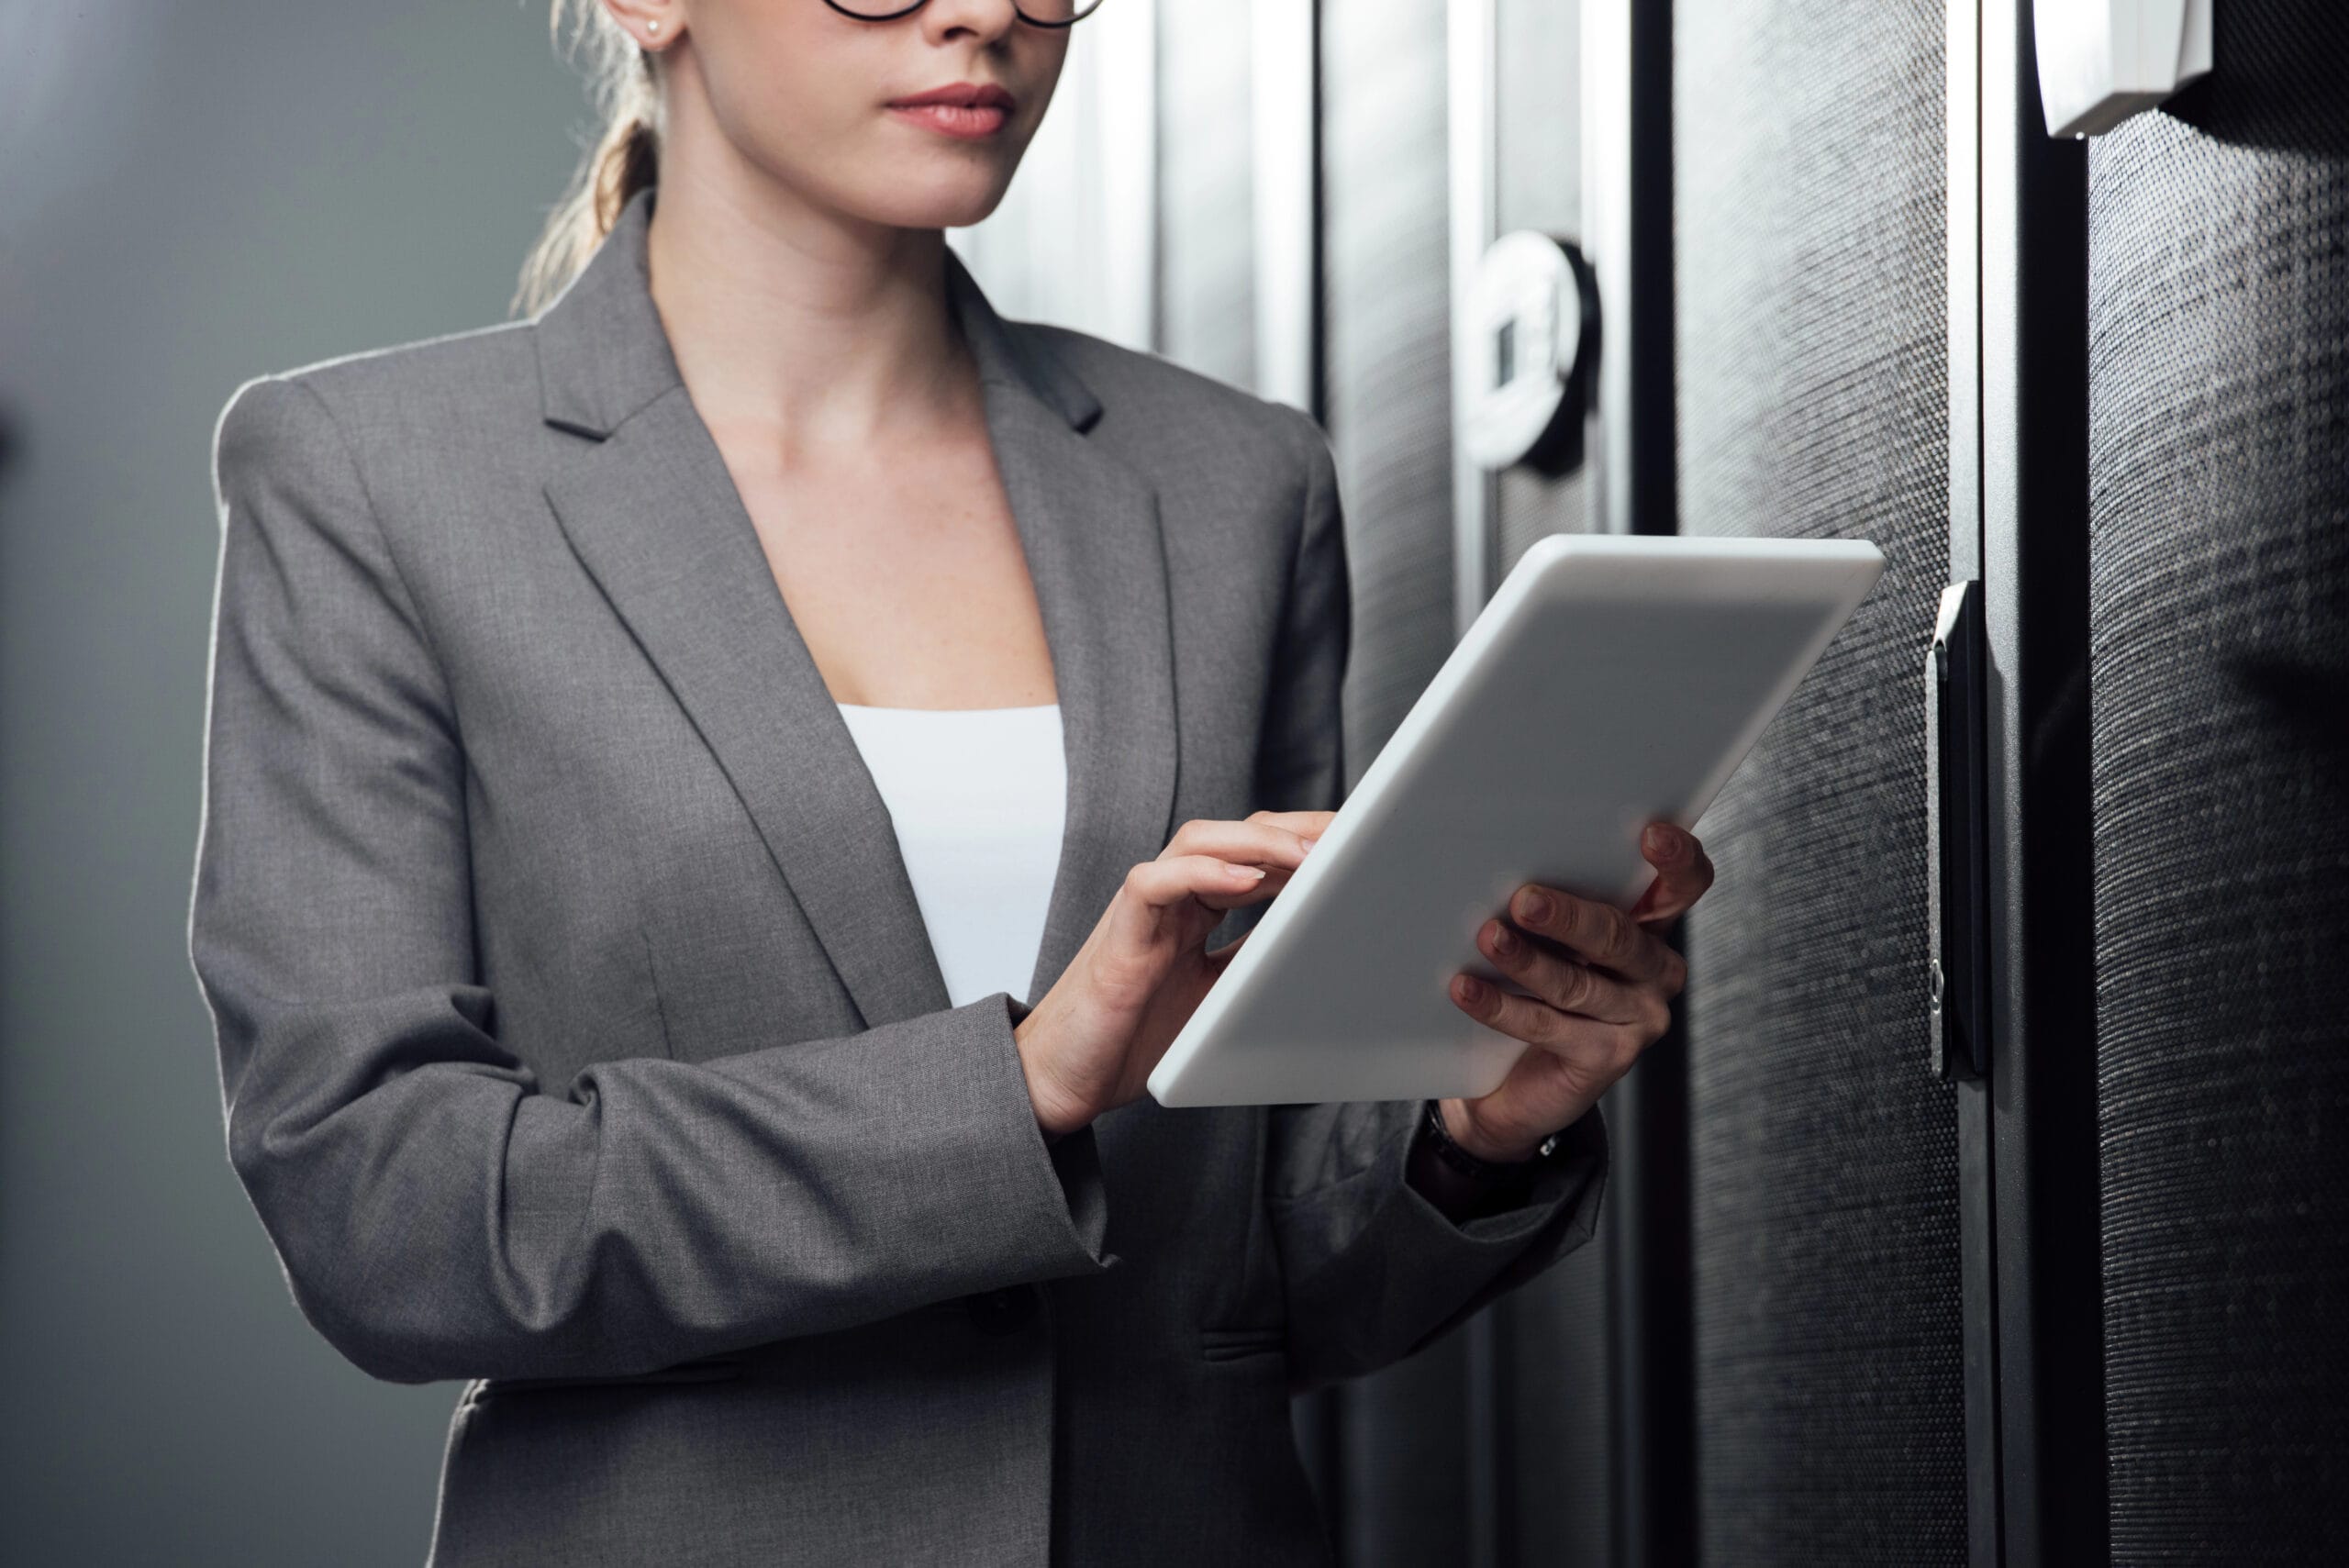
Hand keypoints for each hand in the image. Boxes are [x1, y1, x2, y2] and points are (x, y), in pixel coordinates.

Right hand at [1013, 809, 1335, 1136]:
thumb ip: (1253, 964)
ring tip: (1307, 853)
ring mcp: (1144, 911)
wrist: (1064, 1079)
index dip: (1305, 844)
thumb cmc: (1133, 1039)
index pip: (1255, 855)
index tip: (1360, 845)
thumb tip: (1317, 949)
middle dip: (1293, 830)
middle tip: (1348, 836)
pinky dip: (1198, 874)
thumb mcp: (1217, 999)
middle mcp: (1172, 899)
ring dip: (1256, 842)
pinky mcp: (1120, 935)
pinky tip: (1242, 880)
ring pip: (1196, 843)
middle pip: (1235, 836)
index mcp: (1196, 911)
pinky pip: (1153, 884)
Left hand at [1437, 821, 1715, 1160]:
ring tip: (1487, 938)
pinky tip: (1466, 989)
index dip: (1677, 859)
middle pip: (1619, 935)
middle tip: (1524, 900)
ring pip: (1578, 982)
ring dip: (1527, 960)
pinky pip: (1548, 1025)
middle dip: (1569, 916)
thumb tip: (1498, 862)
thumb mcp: (1547, 938)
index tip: (1650, 834)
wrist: (1509, 1082)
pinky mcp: (1607, 1058)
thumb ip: (1547, 901)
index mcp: (1649, 926)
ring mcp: (1637, 1018)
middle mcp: (1655, 970)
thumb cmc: (1530, 988)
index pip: (1683, 885)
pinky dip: (1501, 1007)